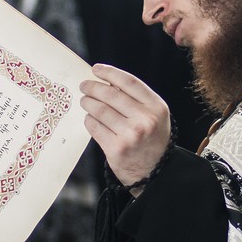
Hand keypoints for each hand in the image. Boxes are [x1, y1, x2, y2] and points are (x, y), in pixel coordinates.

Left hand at [80, 63, 171, 190]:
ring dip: (88, 103)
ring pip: (100, 110)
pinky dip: (89, 120)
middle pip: (111, 95)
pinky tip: (89, 118)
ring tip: (85, 101)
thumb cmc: (152, 139)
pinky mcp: (116, 149)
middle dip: (93, 87)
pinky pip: (95, 127)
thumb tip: (106, 81)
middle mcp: (145, 120)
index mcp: (156, 107)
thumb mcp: (154, 115)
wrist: (156, 172)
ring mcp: (130, 135)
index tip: (96, 69)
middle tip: (84, 86)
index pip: (129, 82)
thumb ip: (136, 98)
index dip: (110, 73)